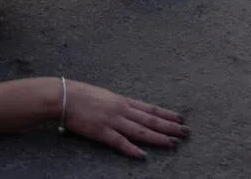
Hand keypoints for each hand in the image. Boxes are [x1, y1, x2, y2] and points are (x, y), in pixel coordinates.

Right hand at [62, 80, 187, 160]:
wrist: (64, 97)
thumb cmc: (82, 95)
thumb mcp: (105, 96)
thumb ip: (118, 105)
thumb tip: (130, 110)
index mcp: (122, 100)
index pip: (150, 108)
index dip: (166, 114)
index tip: (180, 118)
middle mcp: (121, 109)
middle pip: (150, 119)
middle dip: (170, 127)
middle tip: (186, 132)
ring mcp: (112, 120)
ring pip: (141, 130)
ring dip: (158, 138)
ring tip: (173, 143)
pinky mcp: (101, 132)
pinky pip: (119, 142)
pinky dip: (132, 149)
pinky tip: (143, 156)